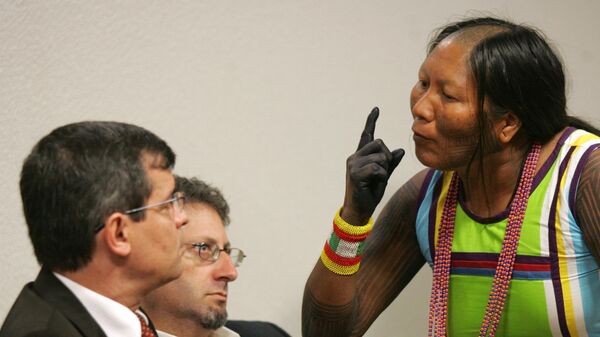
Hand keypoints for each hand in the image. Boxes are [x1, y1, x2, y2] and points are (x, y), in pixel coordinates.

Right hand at [341, 107, 404, 224]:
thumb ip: (391, 164)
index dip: (371, 121)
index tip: (376, 109)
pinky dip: (381, 176)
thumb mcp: (383, 176)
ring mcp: (353, 164)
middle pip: (379, 143)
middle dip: (387, 157)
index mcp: (360, 156)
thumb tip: (400, 151)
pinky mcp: (355, 173)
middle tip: (383, 172)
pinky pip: (377, 168)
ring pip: (380, 156)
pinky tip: (375, 183)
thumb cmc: (369, 193)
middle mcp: (355, 157)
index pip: (367, 135)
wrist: (359, 210)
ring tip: (377, 180)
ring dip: (385, 169)